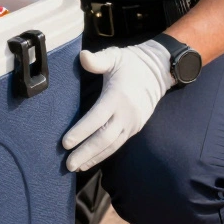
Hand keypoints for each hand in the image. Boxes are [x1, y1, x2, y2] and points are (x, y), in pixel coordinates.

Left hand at [61, 40, 173, 171]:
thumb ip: (98, 60)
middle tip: (68, 164)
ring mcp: (132, 123)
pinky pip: (117, 144)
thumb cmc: (131, 62)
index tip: (65, 143)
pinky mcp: (134, 128)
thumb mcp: (114, 56)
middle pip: (104, 138)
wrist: (158, 71)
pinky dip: (103, 154)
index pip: (97, 118)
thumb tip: (82, 56)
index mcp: (118, 97)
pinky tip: (90, 161)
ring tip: (76, 167)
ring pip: (112, 146)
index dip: (81, 131)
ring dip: (93, 157)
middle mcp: (126, 114)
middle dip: (85, 152)